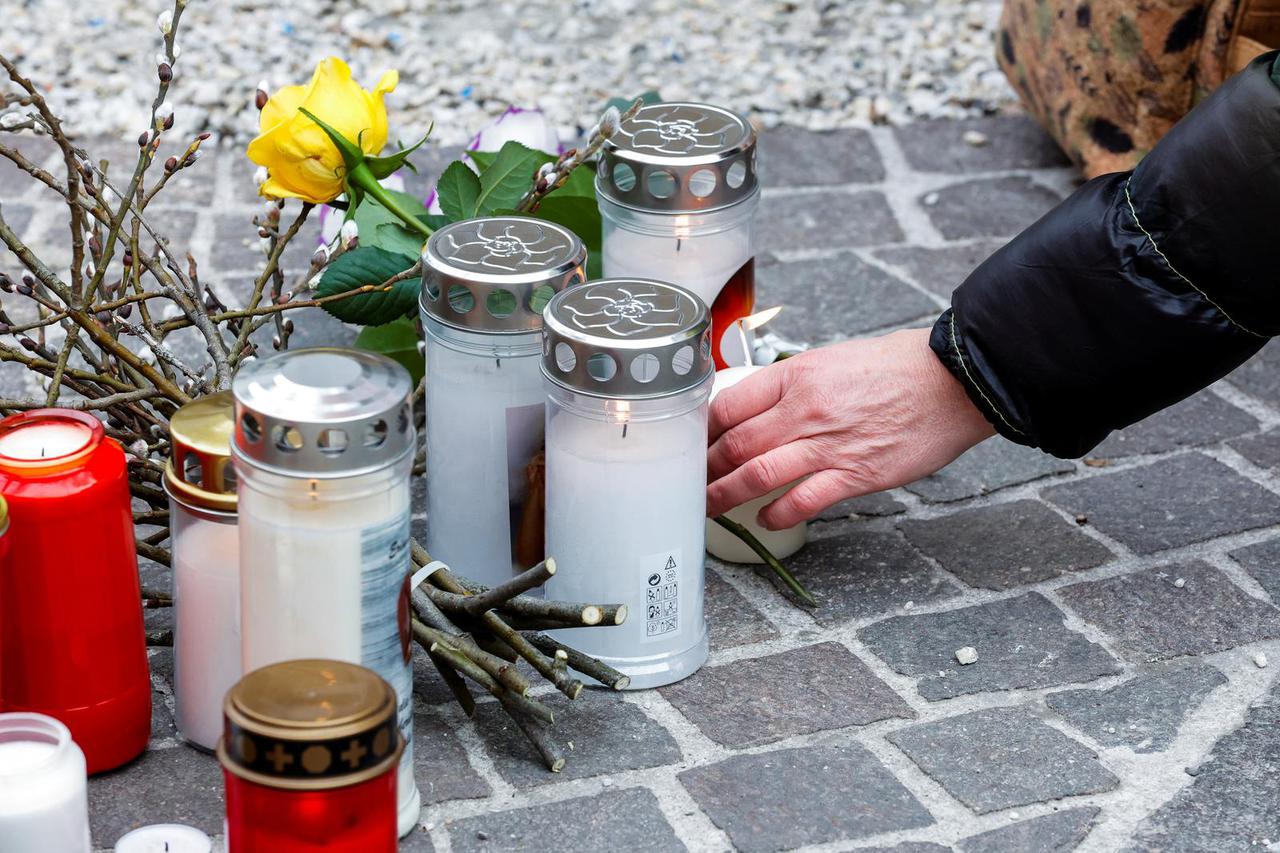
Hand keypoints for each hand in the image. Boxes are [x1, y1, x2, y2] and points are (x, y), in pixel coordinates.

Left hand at [706, 327, 994, 528]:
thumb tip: (757, 408)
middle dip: (703, 469)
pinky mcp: (856, 475)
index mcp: (795, 376)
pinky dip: (777, 514)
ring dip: (725, 496)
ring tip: (709, 508)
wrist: (953, 382)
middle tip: (690, 483)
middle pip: (733, 445)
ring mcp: (828, 445)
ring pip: (756, 475)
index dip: (700, 431)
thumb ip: (792, 385)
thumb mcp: (831, 359)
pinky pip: (802, 501)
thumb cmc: (896, 367)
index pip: (727, 405)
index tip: (690, 444)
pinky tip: (766, 519)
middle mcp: (804, 410)